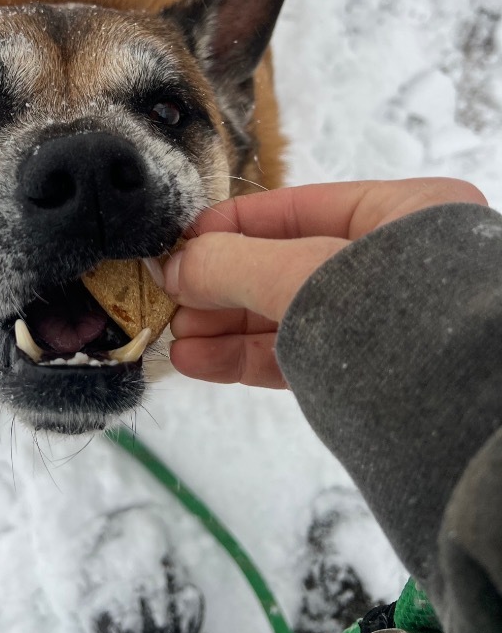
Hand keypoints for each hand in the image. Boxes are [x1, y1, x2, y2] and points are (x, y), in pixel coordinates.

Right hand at [163, 178, 486, 387]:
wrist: (467, 424)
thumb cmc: (404, 323)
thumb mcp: (306, 275)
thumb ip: (234, 264)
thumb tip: (172, 264)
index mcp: (402, 215)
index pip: (296, 208)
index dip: (230, 226)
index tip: (177, 243)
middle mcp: (396, 264)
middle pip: (284, 263)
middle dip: (219, 284)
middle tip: (166, 296)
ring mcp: (383, 323)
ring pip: (287, 315)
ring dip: (224, 326)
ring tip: (173, 336)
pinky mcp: (369, 375)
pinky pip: (296, 355)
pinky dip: (245, 356)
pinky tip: (199, 359)